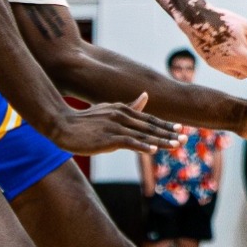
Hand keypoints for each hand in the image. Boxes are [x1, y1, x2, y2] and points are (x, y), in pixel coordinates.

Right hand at [47, 93, 179, 155]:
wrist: (61, 125)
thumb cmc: (85, 120)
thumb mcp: (109, 109)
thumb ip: (129, 106)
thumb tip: (145, 96)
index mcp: (123, 109)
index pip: (149, 119)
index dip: (166, 125)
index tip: (181, 129)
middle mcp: (122, 116)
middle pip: (150, 127)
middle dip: (168, 134)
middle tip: (185, 139)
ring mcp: (115, 126)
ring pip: (143, 135)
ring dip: (160, 141)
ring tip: (176, 145)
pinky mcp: (107, 138)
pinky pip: (128, 142)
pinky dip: (141, 146)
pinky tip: (152, 150)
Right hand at [178, 5, 246, 79]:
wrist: (196, 21)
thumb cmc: (223, 20)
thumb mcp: (245, 26)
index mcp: (240, 51)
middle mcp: (230, 61)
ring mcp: (220, 65)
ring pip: (242, 75)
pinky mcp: (213, 64)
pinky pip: (231, 72)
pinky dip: (240, 70)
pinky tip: (241, 62)